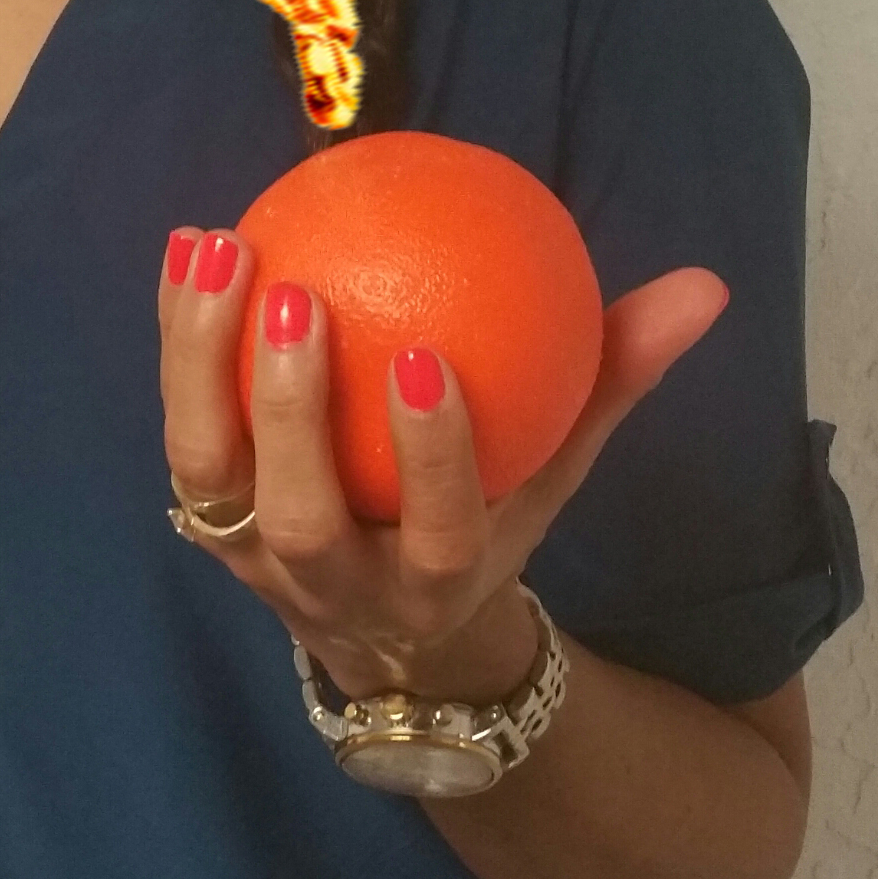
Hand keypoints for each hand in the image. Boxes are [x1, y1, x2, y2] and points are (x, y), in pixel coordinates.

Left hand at [158, 228, 728, 708]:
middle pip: (301, 514)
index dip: (428, 456)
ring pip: (209, 470)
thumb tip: (700, 287)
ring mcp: (253, 558)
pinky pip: (180, 422)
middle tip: (297, 295)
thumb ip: (614, 376)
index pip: (436, 531)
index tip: (423, 358)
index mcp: (434, 583)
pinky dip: (176, 335)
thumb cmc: (486, 519)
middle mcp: (334, 584)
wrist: (389, 636)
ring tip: (224, 247)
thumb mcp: (553, 470)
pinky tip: (192, 242)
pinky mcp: (203, 517)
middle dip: (291, 412)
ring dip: (202, 360)